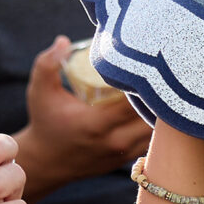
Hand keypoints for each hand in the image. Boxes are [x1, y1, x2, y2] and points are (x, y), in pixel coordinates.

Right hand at [17, 35, 152, 201]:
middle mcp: (115, 141)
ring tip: (164, 87)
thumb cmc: (45, 121)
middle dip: (160, 94)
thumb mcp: (39, 91)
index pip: (134, 100)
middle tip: (162, 72)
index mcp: (96, 124)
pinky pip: (155, 142)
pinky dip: (159, 126)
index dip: (145, 81)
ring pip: (159, 132)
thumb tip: (65, 41)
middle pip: (153, 116)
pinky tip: (161, 108)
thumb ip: (48, 63)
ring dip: (163, 110)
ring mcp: (124, 153)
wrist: (47, 162)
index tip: (148, 63)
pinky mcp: (128, 159)